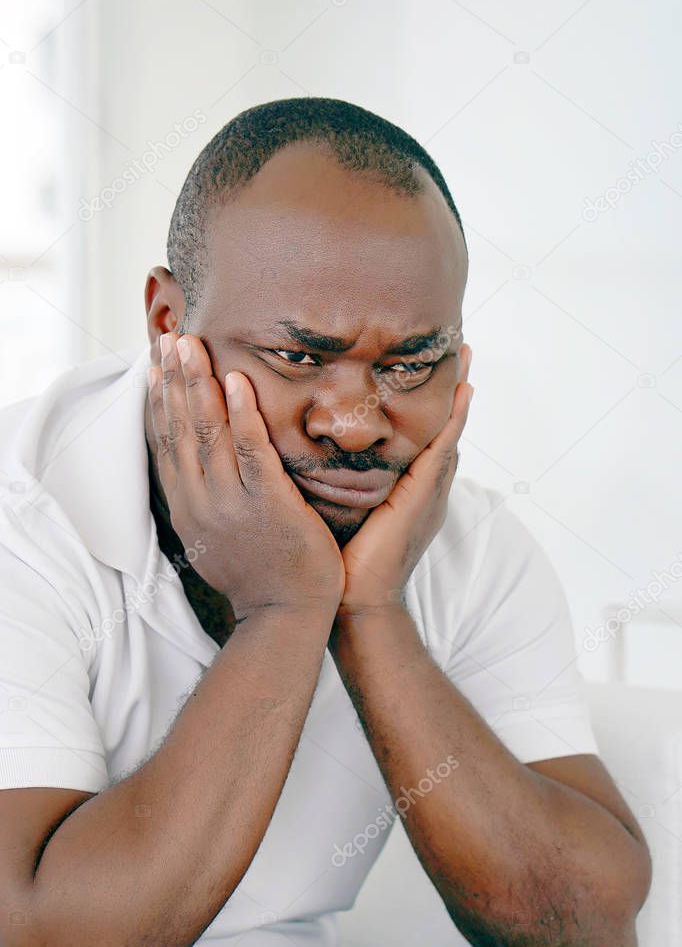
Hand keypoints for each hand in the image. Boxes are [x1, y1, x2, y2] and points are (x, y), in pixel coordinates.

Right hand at [147, 332, 345, 619]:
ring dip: (197, 385)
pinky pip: (252, 451)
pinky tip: (236, 382)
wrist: (284, 615)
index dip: (158, 399)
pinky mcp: (268, 503)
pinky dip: (241, 414)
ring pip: (207, 433)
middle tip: (169, 336)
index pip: (164, 442)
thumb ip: (203, 496)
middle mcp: (200, 500)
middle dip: (173, 379)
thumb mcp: (213, 535)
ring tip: (192, 345)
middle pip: (179, 428)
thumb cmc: (256, 572)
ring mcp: (232, 502)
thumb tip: (196, 464)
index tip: (154, 363)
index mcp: (187, 506)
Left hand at [336, 344, 473, 622]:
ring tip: (466, 359)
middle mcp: (424, 490)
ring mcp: (429, 495)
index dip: (431, 406)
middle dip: (453, 392)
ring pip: (447, 434)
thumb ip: (341, 482)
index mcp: (407, 492)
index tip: (430, 370)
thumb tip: (316, 454)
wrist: (354, 603)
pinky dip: (453, 422)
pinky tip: (461, 395)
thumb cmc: (342, 564)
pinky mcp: (422, 499)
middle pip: (443, 430)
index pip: (423, 439)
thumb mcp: (343, 511)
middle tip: (461, 349)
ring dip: (458, 397)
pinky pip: (441, 452)